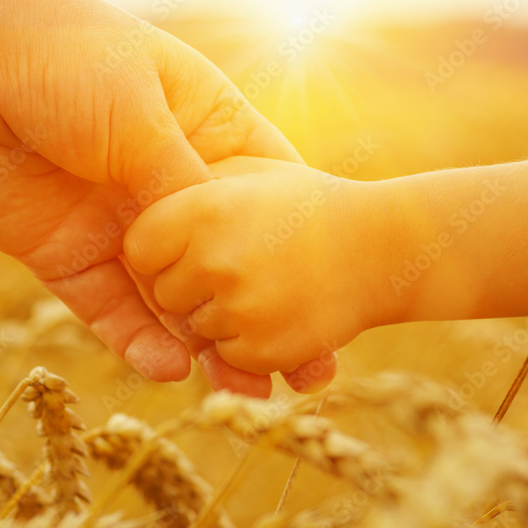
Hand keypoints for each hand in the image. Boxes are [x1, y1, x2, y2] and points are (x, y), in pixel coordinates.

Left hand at [0, 0, 332, 395]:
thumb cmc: (64, 55)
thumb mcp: (142, 116)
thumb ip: (184, 190)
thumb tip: (228, 261)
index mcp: (204, 132)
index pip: (267, 197)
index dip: (301, 250)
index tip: (339, 300)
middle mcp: (166, 184)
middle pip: (224, 261)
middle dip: (256, 312)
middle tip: (294, 373)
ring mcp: (118, 223)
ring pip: (170, 295)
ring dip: (201, 341)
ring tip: (237, 388)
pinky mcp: (67, 253)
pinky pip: (109, 307)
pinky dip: (138, 340)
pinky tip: (169, 367)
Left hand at [124, 156, 369, 376]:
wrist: (391, 242)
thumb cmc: (310, 201)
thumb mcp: (247, 169)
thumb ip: (189, 177)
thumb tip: (136, 199)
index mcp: (203, 206)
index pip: (142, 244)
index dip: (162, 248)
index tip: (190, 245)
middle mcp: (214, 257)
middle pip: (165, 292)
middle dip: (189, 287)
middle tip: (237, 266)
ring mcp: (238, 306)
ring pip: (195, 330)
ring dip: (222, 318)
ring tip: (270, 286)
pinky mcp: (263, 349)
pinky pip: (230, 358)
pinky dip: (249, 347)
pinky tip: (284, 313)